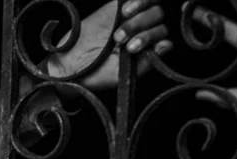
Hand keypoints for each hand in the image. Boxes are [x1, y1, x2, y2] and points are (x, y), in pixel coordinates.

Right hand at [41, 0, 171, 90]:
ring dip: (139, 14)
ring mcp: (129, 17)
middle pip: (157, 17)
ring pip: (150, 5)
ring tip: (122, 21)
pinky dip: (136, 1)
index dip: (151, 38)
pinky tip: (125, 10)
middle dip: (141, 27)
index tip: (132, 48)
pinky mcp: (116, 6)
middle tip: (119, 40)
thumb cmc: (95, 74)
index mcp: (145, 47)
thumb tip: (167, 45)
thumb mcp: (122, 74)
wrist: (69, 65)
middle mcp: (140, 30)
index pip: (161, 34)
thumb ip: (146, 62)